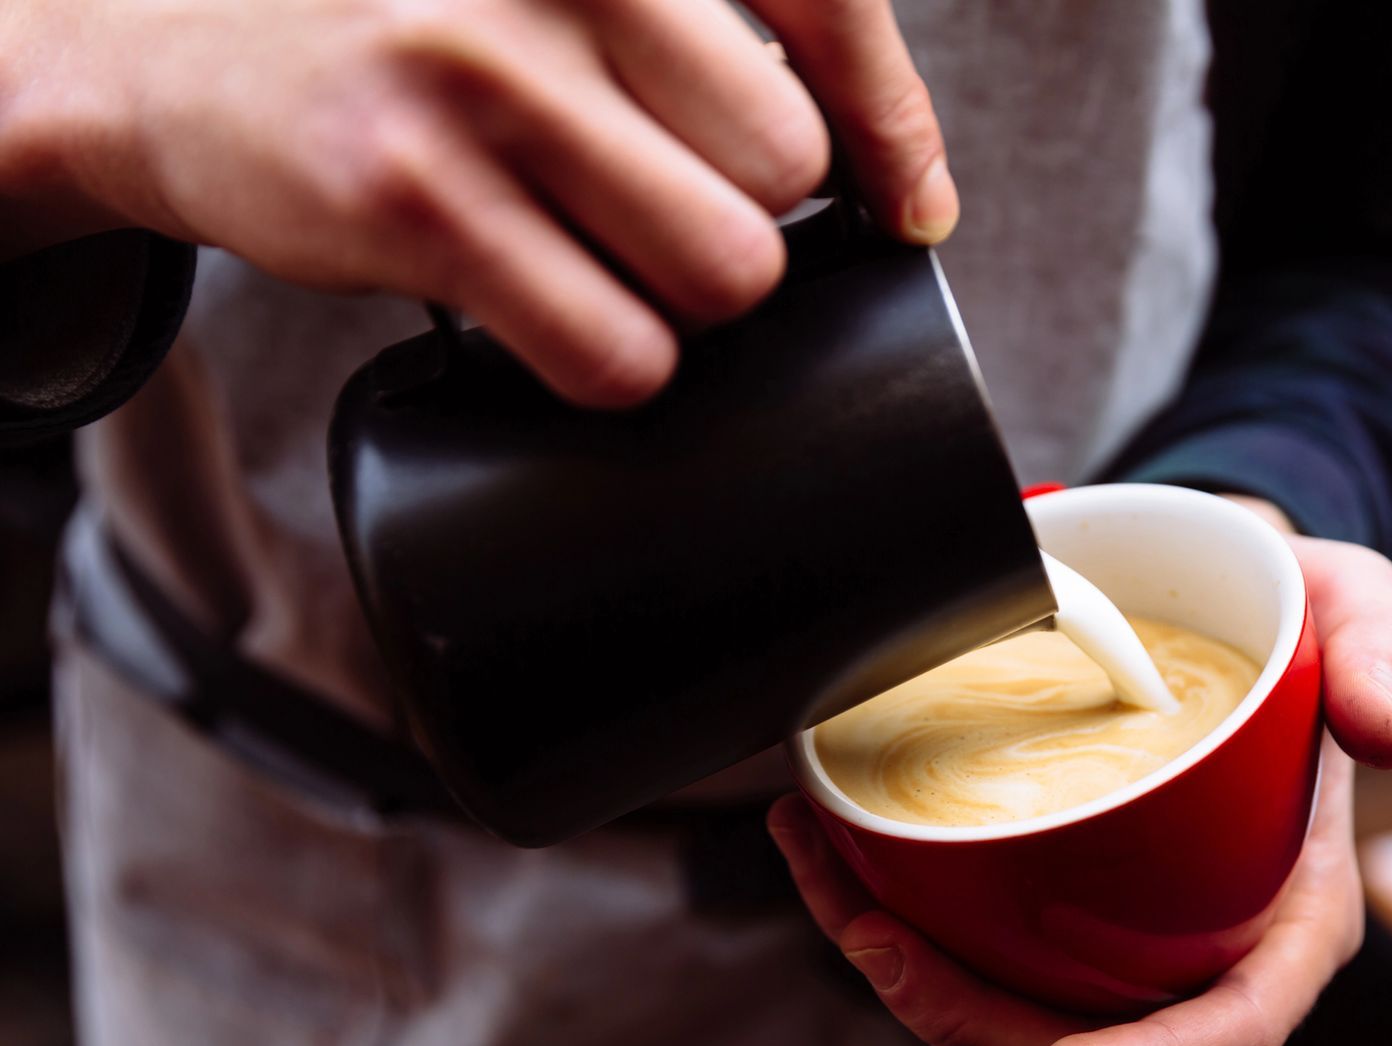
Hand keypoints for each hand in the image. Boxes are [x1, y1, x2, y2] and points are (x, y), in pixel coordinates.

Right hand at [0, 0, 955, 405]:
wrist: (180, 53)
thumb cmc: (417, 30)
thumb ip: (707, 45)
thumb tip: (904, 187)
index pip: (829, 5)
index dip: (892, 124)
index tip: (909, 204)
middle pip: (785, 169)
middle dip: (746, 221)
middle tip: (655, 212)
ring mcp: (479, 71)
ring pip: (723, 270)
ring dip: (679, 302)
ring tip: (592, 257)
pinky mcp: (411, 193)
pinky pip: (615, 350)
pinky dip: (606, 362)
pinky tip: (543, 308)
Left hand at [768, 498, 1391, 1045]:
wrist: (1230, 603)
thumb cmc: (1299, 625)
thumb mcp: (1363, 613)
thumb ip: (1386, 656)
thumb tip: (1381, 733)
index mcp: (1289, 917)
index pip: (1233, 1028)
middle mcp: (1200, 946)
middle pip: (1087, 1043)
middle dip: (973, 1024)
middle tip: (883, 947)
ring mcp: (1121, 932)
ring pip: (1010, 1002)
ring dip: (908, 972)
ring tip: (832, 889)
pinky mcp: (1056, 896)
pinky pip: (974, 938)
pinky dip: (893, 908)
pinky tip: (828, 845)